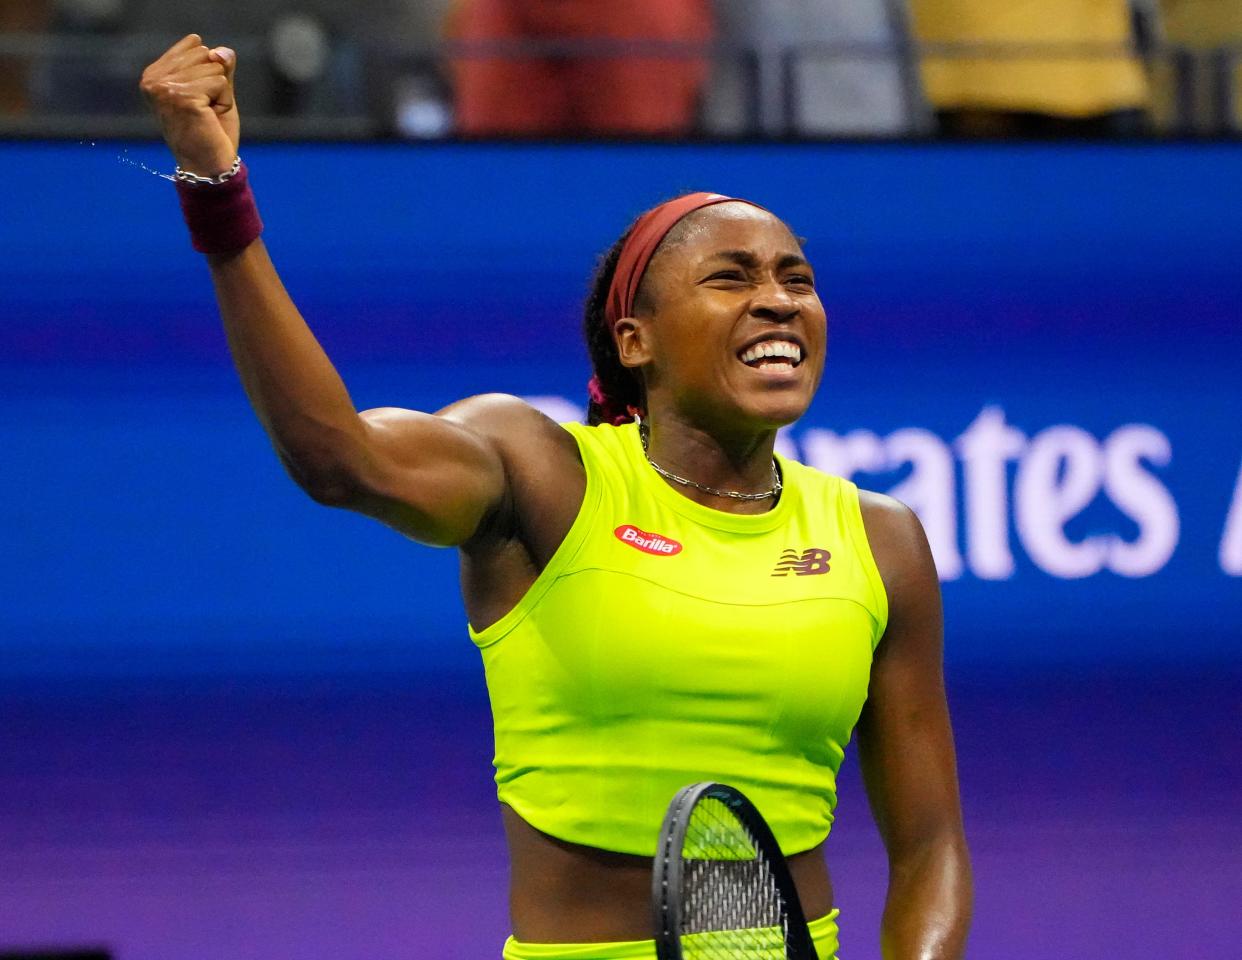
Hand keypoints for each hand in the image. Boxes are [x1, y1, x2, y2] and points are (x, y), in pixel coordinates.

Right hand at [140, 34, 239, 177]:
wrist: (209, 167)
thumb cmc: (212, 131)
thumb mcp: (216, 91)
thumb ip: (220, 65)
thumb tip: (220, 51)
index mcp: (154, 74)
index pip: (196, 45)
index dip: (210, 73)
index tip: (200, 99)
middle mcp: (153, 79)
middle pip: (205, 53)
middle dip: (216, 83)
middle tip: (205, 111)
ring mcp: (165, 88)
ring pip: (214, 68)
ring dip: (221, 95)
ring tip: (207, 116)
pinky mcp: (182, 97)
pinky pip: (220, 83)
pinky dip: (224, 102)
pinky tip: (210, 119)